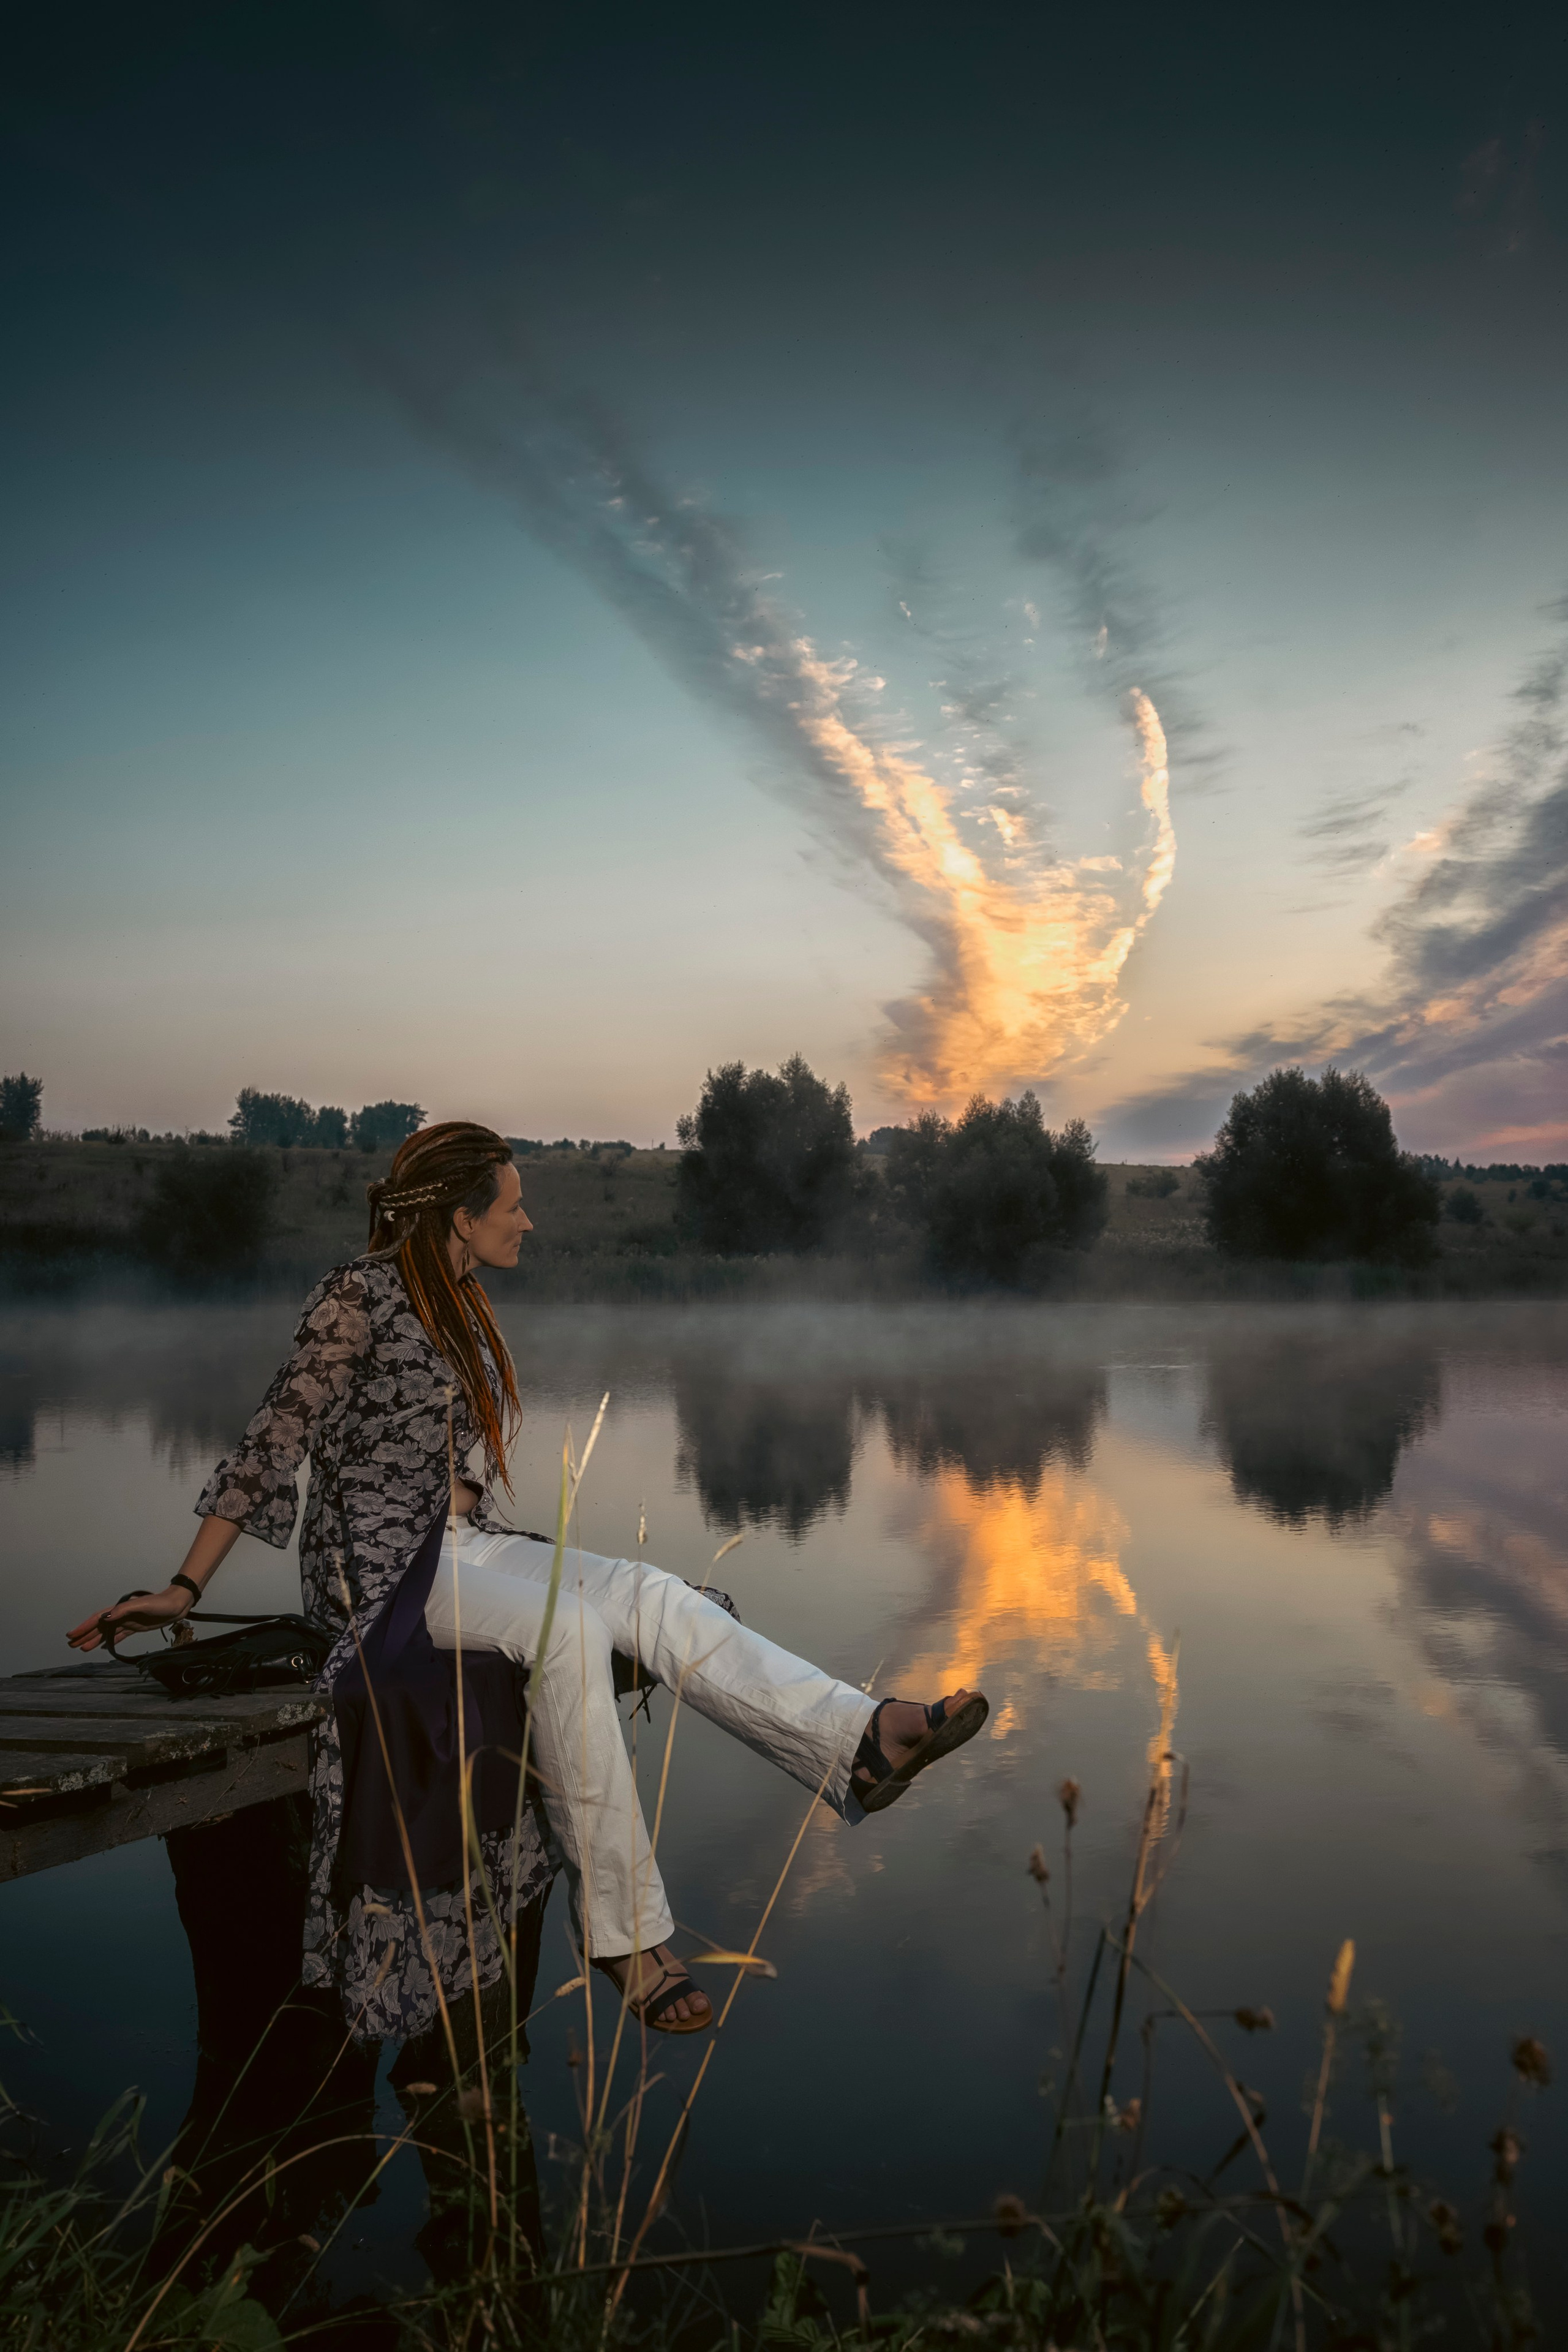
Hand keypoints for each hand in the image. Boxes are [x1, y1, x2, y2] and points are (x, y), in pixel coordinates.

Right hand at [66, 1584, 194, 1653]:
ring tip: (82, 1648)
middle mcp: (122, 1615)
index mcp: (120, 1609)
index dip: (84, 1627)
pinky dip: (109, 1641)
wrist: (177, 1605)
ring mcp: (128, 1622)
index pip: (98, 1619)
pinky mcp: (136, 1627)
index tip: (71, 1635)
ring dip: (94, 1640)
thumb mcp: (142, 1605)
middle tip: (71, 1645)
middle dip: (85, 1635)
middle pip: (99, 1627)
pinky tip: (101, 1647)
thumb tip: (105, 1618)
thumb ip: (123, 1610)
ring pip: (107, 1633)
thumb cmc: (161, 1603)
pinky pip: (118, 1635)